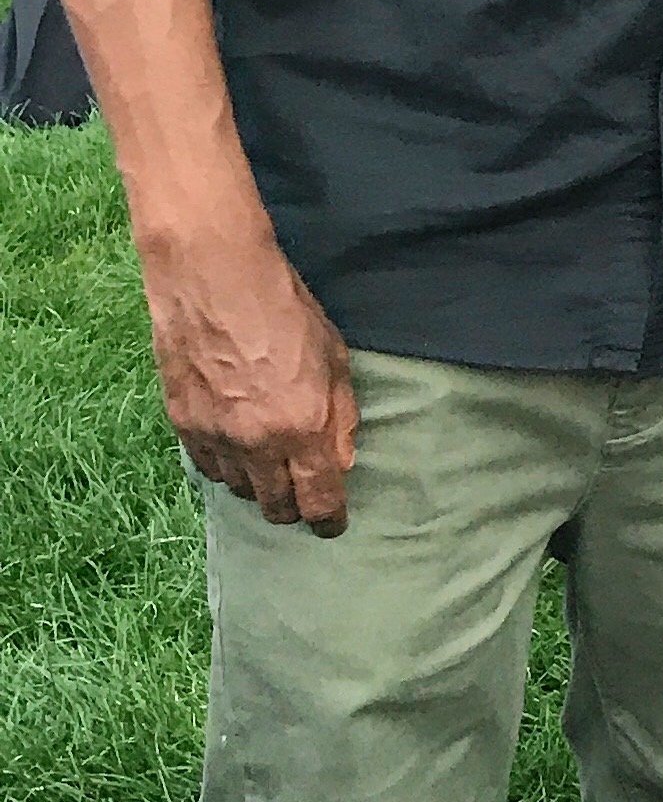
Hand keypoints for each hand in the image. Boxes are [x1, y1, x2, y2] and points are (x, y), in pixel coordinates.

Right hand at [142, 228, 359, 531]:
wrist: (214, 276)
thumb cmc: (284, 308)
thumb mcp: (335, 358)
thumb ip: (342, 416)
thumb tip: (341, 462)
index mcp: (303, 427)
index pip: (318, 500)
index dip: (329, 520)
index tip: (333, 524)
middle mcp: (256, 442)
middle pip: (276, 505)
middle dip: (293, 508)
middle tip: (302, 497)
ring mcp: (214, 435)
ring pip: (238, 490)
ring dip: (257, 486)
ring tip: (269, 469)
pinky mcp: (182, 421)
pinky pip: (206, 466)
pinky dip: (224, 467)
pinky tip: (235, 451)